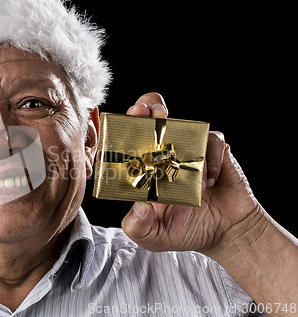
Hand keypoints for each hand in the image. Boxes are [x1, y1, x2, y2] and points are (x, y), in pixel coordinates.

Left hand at [121, 92, 262, 255]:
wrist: (227, 232)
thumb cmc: (187, 231)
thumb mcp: (153, 237)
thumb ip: (137, 227)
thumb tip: (138, 206)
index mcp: (145, 170)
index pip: (128, 143)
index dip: (123, 130)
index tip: (122, 124)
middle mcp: (165, 155)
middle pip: (151, 121)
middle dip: (147, 110)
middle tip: (148, 113)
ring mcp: (191, 150)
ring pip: (183, 126)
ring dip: (181, 132)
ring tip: (183, 159)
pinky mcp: (214, 150)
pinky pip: (211, 142)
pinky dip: (210, 159)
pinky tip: (209, 182)